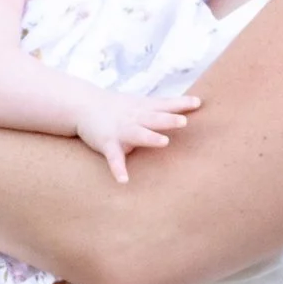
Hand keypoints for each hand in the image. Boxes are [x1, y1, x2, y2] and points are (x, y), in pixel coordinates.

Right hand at [74, 91, 199, 182]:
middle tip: (183, 122)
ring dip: (150, 138)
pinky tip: (124, 180)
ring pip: (137, 134)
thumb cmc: (120, 108)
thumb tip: (195, 105)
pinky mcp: (108, 144)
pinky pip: (114, 158)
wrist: (84, 105)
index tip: (198, 103)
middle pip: (154, 118)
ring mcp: (121, 131)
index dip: (181, 104)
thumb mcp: (142, 104)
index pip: (165, 104)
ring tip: (164, 142)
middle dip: (168, 120)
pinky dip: (118, 169)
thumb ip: (164, 107)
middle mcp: (135, 118)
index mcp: (145, 109)